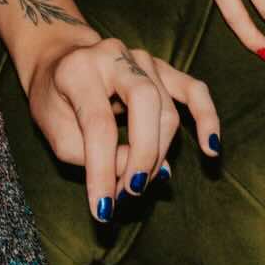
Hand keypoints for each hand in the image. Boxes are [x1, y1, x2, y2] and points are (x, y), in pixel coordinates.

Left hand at [23, 28, 220, 222]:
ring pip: (167, 109)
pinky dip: (207, 118)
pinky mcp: (161, 67)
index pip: (98, 123)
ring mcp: (141, 58)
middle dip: (143, 156)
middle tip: (129, 192)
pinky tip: (210, 148)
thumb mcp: (56, 130)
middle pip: (145, 104)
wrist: (59, 61)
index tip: (103, 209)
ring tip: (137, 183)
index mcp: (79, 69)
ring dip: (158, 155)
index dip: (103, 170)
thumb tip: (139, 170)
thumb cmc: (54, 99)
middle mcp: (113, 55)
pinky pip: (194, 90)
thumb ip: (90, 153)